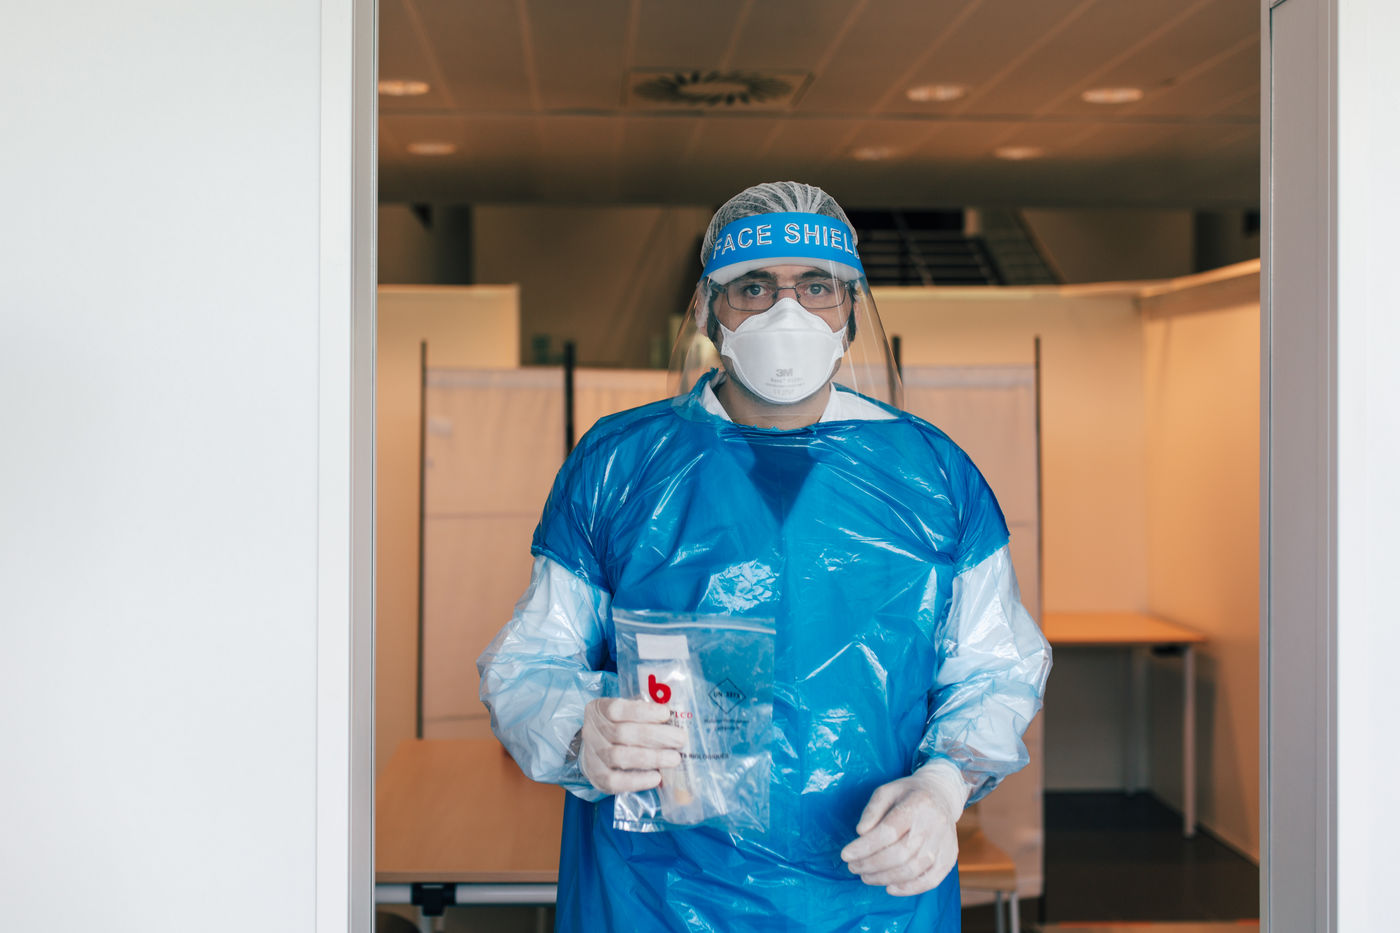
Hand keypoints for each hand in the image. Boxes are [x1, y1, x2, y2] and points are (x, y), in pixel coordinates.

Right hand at [578, 697, 686, 794]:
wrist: (594, 751)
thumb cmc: (617, 728)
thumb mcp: (625, 714)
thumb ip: (644, 713)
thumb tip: (674, 716)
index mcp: (599, 710)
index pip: (617, 709)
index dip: (642, 711)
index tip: (666, 714)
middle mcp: (592, 732)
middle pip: (622, 733)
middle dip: (655, 736)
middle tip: (680, 739)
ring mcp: (593, 756)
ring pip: (620, 756)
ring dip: (651, 757)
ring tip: (674, 758)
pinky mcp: (597, 778)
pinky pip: (616, 781)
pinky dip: (638, 780)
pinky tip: (657, 777)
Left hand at [839, 760, 967, 896]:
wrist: (942, 795)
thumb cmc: (908, 794)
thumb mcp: (886, 791)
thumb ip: (872, 810)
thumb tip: (861, 833)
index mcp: (917, 804)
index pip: (888, 831)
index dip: (865, 847)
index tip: (845, 855)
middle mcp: (934, 825)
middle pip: (900, 854)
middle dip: (871, 865)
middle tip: (853, 867)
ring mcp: (944, 843)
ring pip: (913, 870)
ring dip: (884, 878)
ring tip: (866, 876)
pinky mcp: (950, 858)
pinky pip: (930, 881)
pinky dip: (908, 889)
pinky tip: (889, 887)